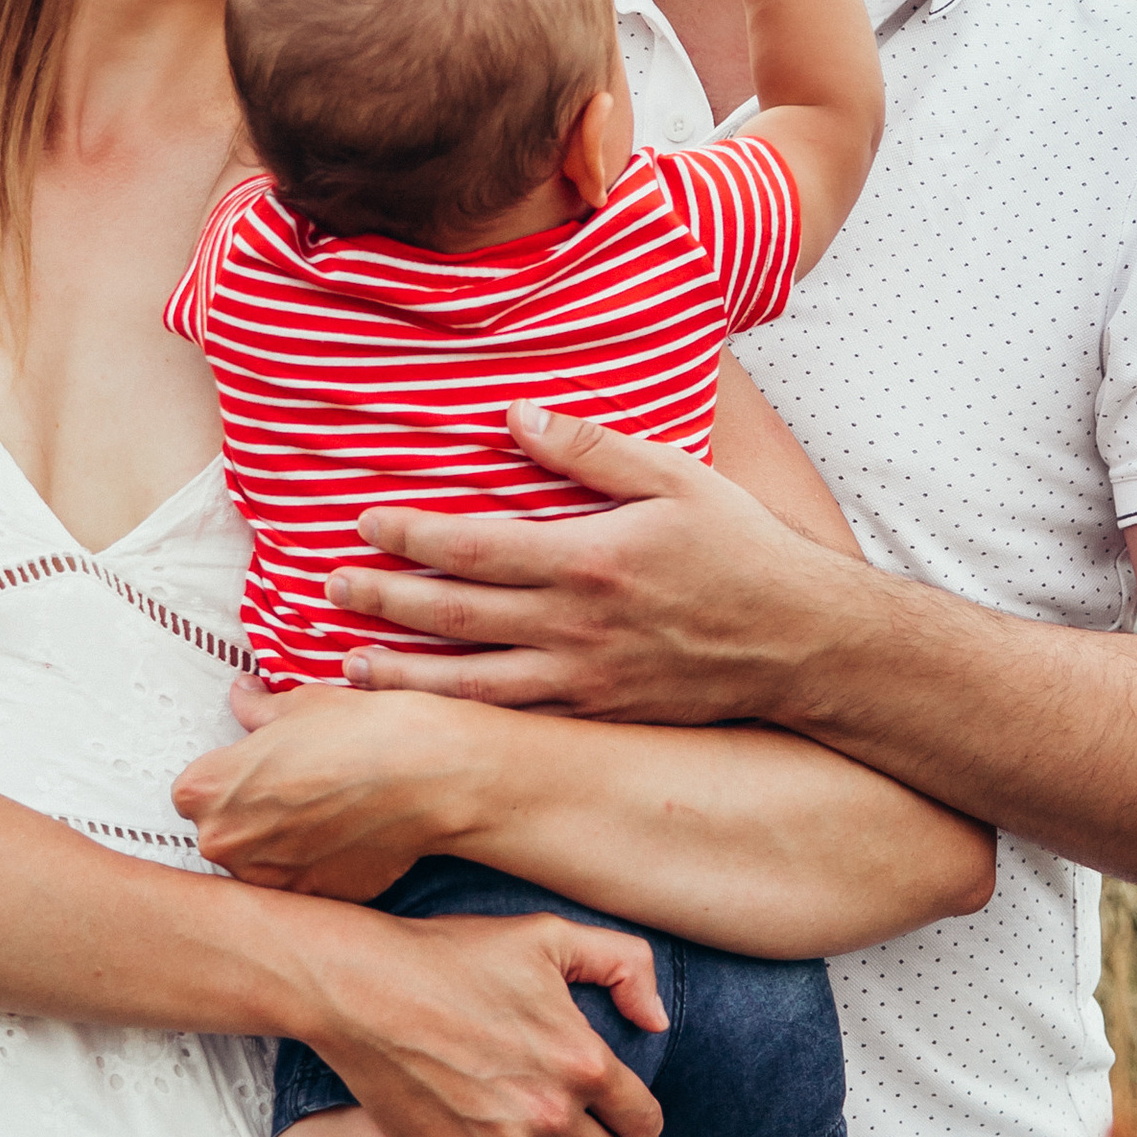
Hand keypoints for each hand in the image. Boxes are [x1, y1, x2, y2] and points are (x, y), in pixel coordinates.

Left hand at [173, 679, 503, 896]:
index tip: (259, 767)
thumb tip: (242, 695)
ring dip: (279, 843)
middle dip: (249, 813)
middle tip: (295, 788)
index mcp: (206, 789)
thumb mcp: (298, 705)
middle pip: (221, 829)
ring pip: (258, 861)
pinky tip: (345, 834)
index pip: (193, 790)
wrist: (426, 775)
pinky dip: (314, 864)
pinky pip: (299, 881)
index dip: (229, 776)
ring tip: (323, 812)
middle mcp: (224, 842)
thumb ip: (257, 709)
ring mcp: (266, 878)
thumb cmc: (358, 732)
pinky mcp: (309, 898)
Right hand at [309, 906, 664, 1136]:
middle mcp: (548, 1113)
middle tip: (580, 1122)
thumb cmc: (452, 956)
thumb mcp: (548, 934)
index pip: (642, 1120)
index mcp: (579, 1060)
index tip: (629, 1118)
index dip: (641, 1120)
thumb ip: (622, 963)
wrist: (365, 990)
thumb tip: (656, 1020)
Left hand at [328, 403, 834, 717]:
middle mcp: (575, 627)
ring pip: (470, 683)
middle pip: (455, 615)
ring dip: (403, 674)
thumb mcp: (676, 477)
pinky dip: (459, 715)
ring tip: (348, 665)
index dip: (411, 536)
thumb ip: (592, 449)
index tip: (366, 523)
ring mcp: (584, 681)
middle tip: (331, 586)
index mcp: (587, 560)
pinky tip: (426, 710)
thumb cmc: (743, 551)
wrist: (805, 644)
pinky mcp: (599, 715)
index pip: (473, 547)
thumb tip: (517, 417)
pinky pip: (513, 719)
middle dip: (384, 600)